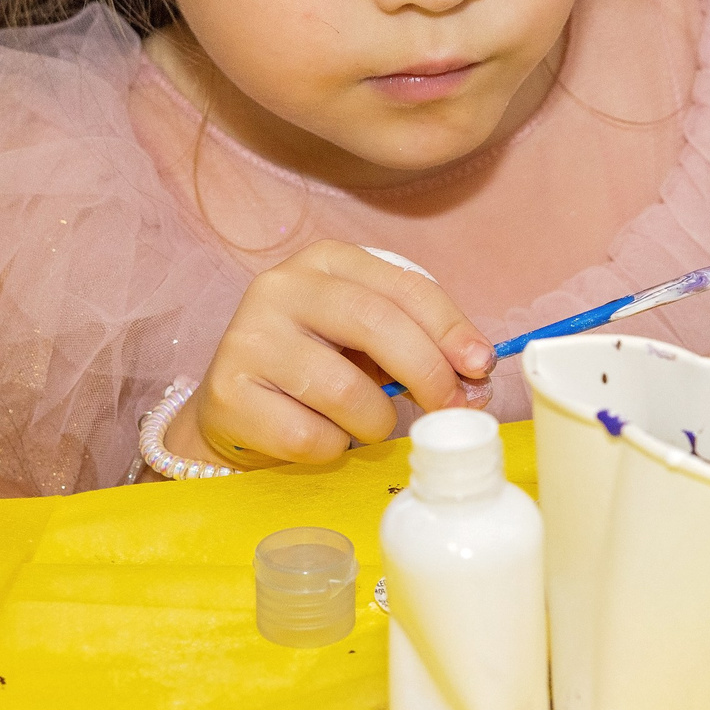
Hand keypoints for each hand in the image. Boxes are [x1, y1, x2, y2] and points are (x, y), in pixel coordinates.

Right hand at [183, 242, 493, 466]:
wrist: (237, 407)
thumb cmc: (319, 368)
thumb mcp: (368, 340)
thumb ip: (421, 346)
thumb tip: (476, 378)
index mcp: (326, 262)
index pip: (404, 286)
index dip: (451, 328)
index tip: (481, 365)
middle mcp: (281, 288)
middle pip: (376, 323)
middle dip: (428, 372)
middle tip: (451, 406)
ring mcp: (249, 338)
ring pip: (345, 389)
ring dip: (377, 420)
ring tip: (369, 424)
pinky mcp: (228, 393)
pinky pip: (308, 435)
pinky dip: (332, 447)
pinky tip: (324, 437)